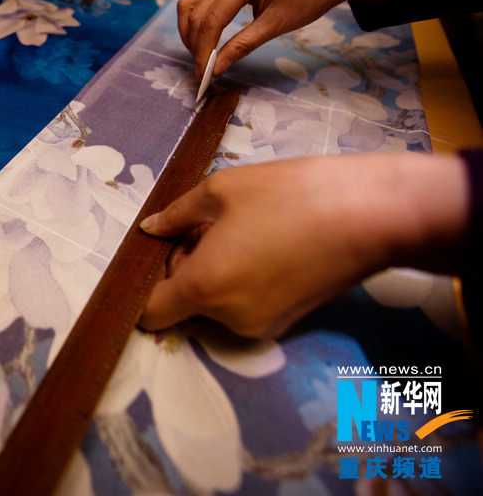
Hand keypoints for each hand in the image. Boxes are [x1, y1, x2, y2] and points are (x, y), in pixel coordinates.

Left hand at [137, 154, 469, 337]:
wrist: (371, 215)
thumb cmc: (289, 194)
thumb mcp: (221, 190)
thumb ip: (175, 216)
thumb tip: (149, 230)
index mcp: (204, 287)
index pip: (151, 313)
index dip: (144, 288)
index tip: (157, 256)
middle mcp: (228, 318)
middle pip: (185, 302)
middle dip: (186, 266)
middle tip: (210, 224)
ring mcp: (261, 326)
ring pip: (216, 302)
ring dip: (216, 272)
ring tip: (245, 229)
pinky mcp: (288, 323)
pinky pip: (245, 305)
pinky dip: (243, 281)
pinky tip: (268, 245)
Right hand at [177, 0, 400, 77]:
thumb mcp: (276, 26)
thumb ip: (241, 46)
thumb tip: (215, 68)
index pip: (211, 19)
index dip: (203, 49)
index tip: (203, 74)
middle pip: (195, 10)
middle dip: (194, 42)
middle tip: (202, 69)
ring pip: (192, 2)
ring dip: (191, 30)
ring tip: (200, 54)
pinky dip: (201, 19)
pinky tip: (206, 37)